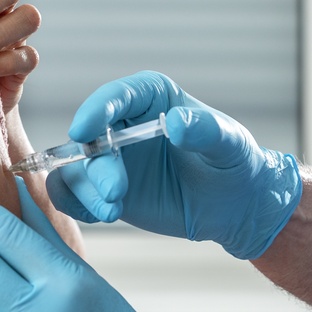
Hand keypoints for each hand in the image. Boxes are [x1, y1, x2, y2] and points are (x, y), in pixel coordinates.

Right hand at [46, 71, 301, 259]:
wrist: (234, 204)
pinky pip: (77, 194)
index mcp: (150, 97)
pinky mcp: (106, 189)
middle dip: (97, 165)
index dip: (95, 110)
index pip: (115, 96)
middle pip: (91, 137)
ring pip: (78, 167)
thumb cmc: (234, 162)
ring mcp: (112, 158)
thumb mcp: (229, 143)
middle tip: (116, 191)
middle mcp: (123, 123)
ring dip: (87, 189)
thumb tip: (177, 123)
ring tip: (113, 210)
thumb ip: (205, 130)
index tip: (82, 130)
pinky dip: (80, 205)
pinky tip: (102, 214)